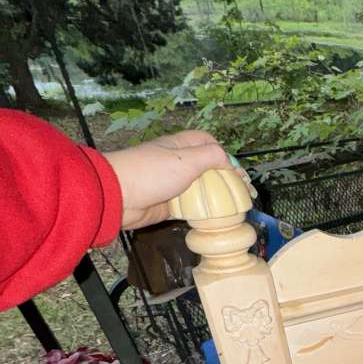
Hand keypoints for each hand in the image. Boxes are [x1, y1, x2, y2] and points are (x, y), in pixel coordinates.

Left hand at [105, 130, 231, 229]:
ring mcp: (173, 185)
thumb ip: (212, 156)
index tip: (238, 173)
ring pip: (202, 191)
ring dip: (216, 199)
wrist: (118, 197)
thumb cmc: (152, 172)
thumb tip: (230, 163)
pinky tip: (216, 220)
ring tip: (234, 210)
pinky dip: (203, 213)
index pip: (209, 144)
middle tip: (243, 195)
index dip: (226, 155)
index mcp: (182, 146)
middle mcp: (179, 163)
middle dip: (226, 181)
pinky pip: (191, 209)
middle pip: (209, 169)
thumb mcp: (187, 159)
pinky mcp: (169, 206)